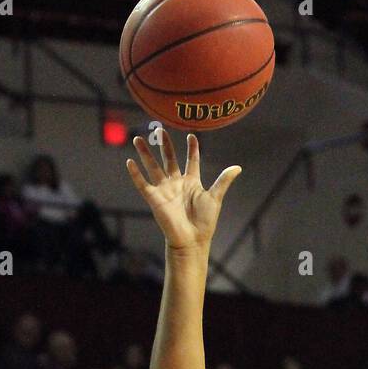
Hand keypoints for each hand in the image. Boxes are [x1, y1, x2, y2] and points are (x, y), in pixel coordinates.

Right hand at [125, 131, 240, 252]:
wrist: (192, 240)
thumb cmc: (204, 221)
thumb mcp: (215, 197)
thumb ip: (223, 180)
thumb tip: (238, 167)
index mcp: (192, 182)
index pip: (191, 160)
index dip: (192, 148)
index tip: (191, 135)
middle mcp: (176, 183)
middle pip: (169, 159)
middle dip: (164, 144)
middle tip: (159, 128)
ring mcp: (164, 190)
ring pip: (153, 167)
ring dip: (145, 153)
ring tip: (138, 139)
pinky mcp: (154, 199)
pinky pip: (142, 184)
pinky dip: (135, 174)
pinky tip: (129, 161)